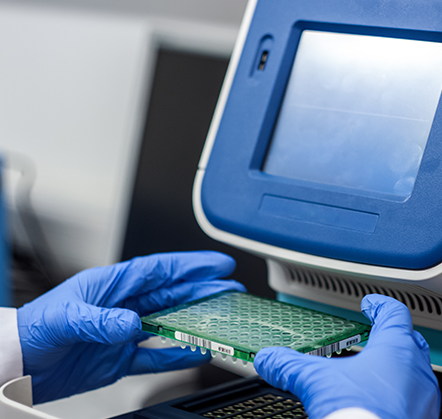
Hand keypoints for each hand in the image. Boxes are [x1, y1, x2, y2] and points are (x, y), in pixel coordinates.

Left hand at [17, 251, 243, 402]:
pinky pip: (155, 356)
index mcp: (111, 285)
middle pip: (172, 295)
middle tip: (231, 289)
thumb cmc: (31, 330)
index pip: (159, 270)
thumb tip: (132, 323)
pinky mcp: (119, 359)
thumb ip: (100, 319)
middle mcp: (122, 306)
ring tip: (222, 319)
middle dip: (203, 290)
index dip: (191, 266)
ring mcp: (123, 332)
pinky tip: (195, 353)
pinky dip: (176, 356)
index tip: (217, 264)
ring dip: (195, 321)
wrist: (14, 365)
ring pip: (169, 322)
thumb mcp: (64, 318)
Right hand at [254, 294, 439, 418]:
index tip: (371, 304)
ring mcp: (424, 398)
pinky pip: (415, 400)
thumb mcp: (316, 382)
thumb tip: (270, 360)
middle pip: (409, 341)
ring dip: (397, 369)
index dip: (380, 305)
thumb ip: (290, 366)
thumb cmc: (361, 416)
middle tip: (375, 336)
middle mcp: (417, 370)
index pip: (393, 313)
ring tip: (374, 375)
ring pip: (415, 373)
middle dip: (391, 336)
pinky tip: (381, 404)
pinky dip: (400, 396)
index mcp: (396, 349)